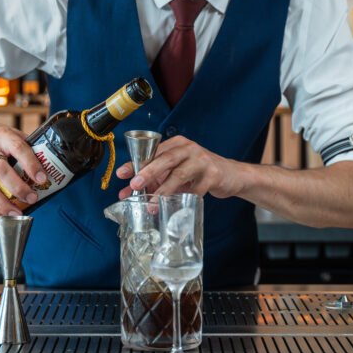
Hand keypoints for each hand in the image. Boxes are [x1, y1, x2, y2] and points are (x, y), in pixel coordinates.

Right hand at [0, 115, 48, 217]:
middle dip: (18, 188)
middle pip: (0, 170)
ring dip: (2, 203)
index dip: (31, 164)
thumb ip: (27, 146)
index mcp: (2, 137)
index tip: (42, 178)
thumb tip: (48, 162)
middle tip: (32, 198)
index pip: (18, 149)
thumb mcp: (11, 133)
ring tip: (16, 213)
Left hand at [115, 136, 244, 199]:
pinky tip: (175, 208)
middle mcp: (189, 148)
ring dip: (163, 190)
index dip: (136, 163)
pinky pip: (195, 190)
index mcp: (177, 144)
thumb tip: (127, 191)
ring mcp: (202, 160)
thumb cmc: (199, 173)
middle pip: (165, 158)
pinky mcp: (213, 175)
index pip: (153, 152)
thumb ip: (155, 179)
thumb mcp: (176, 171)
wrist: (231, 175)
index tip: (122, 174)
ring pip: (179, 174)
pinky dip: (183, 200)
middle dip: (148, 171)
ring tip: (151, 203)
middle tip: (134, 184)